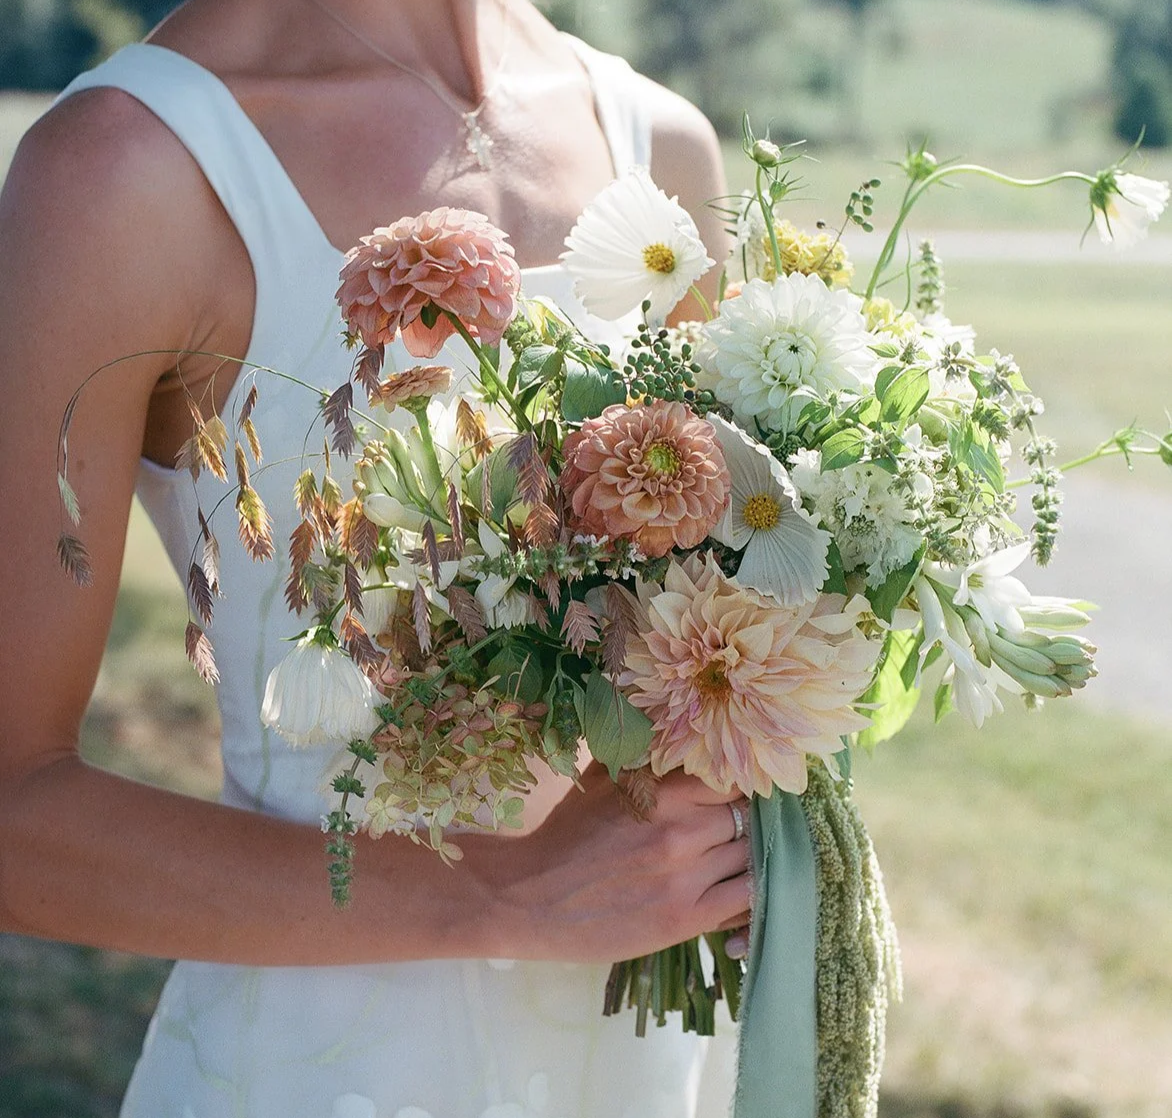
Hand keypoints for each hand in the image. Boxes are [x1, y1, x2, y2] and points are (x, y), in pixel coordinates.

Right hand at [489, 763, 751, 962]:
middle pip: (747, 817)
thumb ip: (646, 757)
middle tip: (741, 826)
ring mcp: (685, 877)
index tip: (737, 792)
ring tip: (738, 857)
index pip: (734, 778)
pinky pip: (745, 901)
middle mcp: (680, 830)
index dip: (740, 784)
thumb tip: (678, 732)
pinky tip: (738, 888)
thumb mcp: (603, 779)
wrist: (529, 896)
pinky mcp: (685, 919)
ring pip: (751, 857)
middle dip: (746, 820)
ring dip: (750, 855)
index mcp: (662, 790)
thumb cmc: (566, 835)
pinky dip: (750, 893)